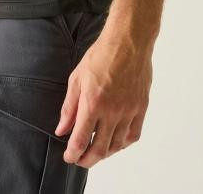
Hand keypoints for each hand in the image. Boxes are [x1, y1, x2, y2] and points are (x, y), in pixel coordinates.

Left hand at [54, 31, 152, 167]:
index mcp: (93, 103)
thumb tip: (61, 129)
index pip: (81, 140)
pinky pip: (133, 135)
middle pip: (100, 149)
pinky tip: (115, 142)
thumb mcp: (77, 78)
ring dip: (105, 153)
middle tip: (80, 160)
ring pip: (117, 145)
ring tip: (96, 151)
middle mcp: (112, 111)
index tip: (68, 157)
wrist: (128, 42)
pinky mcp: (141, 108)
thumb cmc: (101, 56)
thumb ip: (69, 108)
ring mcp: (129, 111)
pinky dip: (123, 144)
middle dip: (87, 160)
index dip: (73, 154)